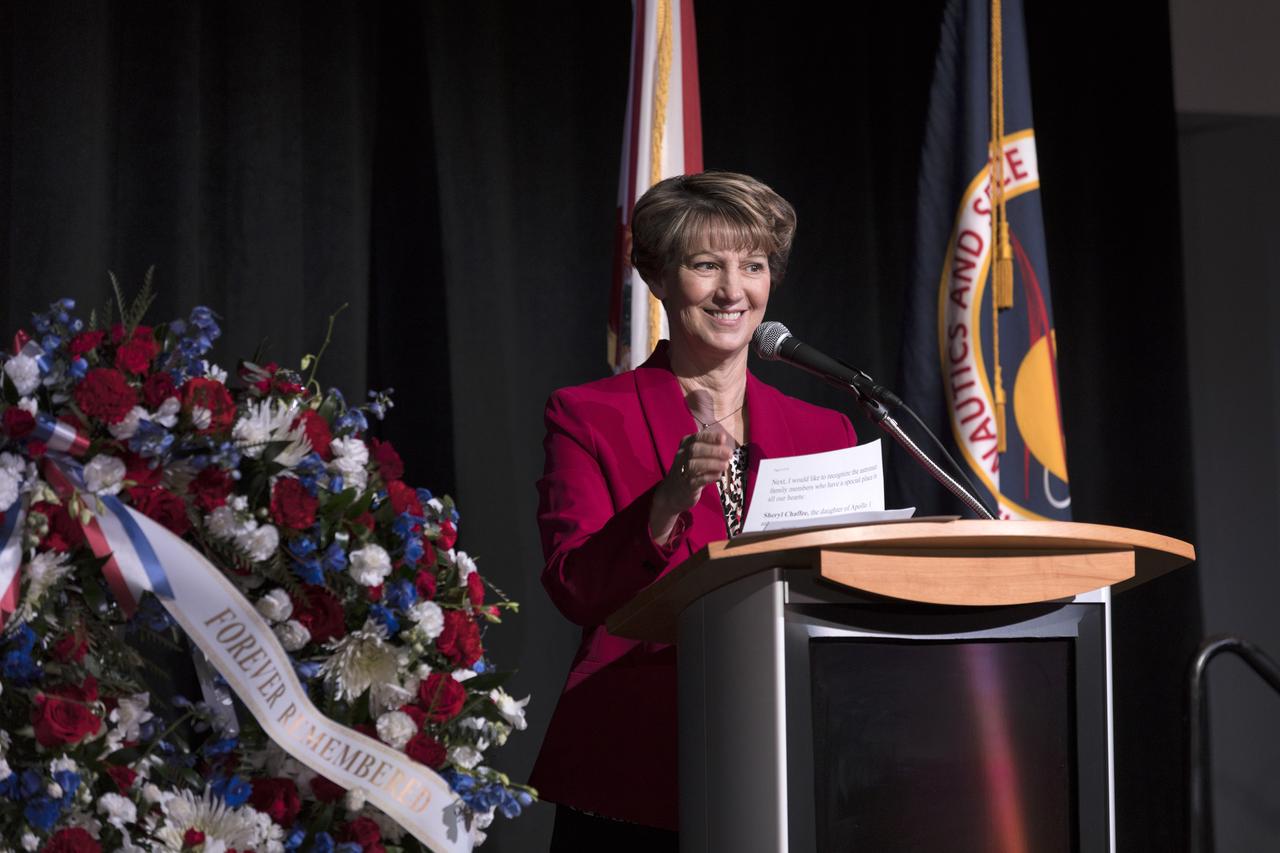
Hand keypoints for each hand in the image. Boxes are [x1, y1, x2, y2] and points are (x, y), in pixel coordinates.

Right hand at [649, 428, 731, 542]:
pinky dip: (709, 477)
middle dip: (713, 450)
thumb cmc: (688, 474)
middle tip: (729, 453)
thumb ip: (710, 451)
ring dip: (713, 463)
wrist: (670, 496)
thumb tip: (729, 446)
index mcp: (684, 446)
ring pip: (696, 464)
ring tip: (726, 465)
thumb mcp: (696, 458)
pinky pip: (698, 480)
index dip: (710, 438)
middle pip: (696, 449)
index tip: (723, 438)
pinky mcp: (685, 487)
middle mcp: (681, 457)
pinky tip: (719, 476)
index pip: (697, 438)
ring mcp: (681, 472)